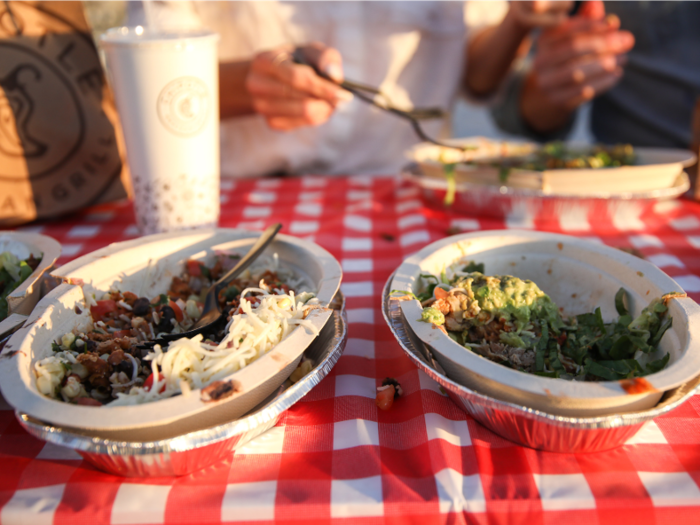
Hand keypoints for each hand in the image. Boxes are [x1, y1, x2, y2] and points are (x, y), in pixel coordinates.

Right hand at [245, 42, 351, 130]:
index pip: (297, 78)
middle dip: (326, 100)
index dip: (323, 87)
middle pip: (300, 99)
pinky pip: (302, 125)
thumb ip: (325, 57)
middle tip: (342, 98)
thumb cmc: (295, 61)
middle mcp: (257, 85)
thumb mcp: (309, 51)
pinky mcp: (271, 122)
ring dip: (324, 110)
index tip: (344, 94)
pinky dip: (316, 117)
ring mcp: (261, 106)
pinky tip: (319, 108)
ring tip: (331, 102)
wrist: (270, 77)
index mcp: (264, 61)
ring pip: (303, 115)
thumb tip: (336, 76)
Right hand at [520, 0, 634, 132]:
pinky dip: (603, 83)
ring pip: (577, 72)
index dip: (593, 25)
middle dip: (603, 43)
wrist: (551, 91)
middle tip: (627, 40)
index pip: (569, 29)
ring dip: (604, 64)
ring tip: (624, 58)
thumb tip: (596, 1)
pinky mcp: (557, 100)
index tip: (614, 23)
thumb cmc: (567, 56)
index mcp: (544, 41)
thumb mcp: (573, 35)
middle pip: (574, 49)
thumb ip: (586, 19)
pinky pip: (582, 92)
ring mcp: (547, 83)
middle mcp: (540, 62)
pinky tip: (616, 74)